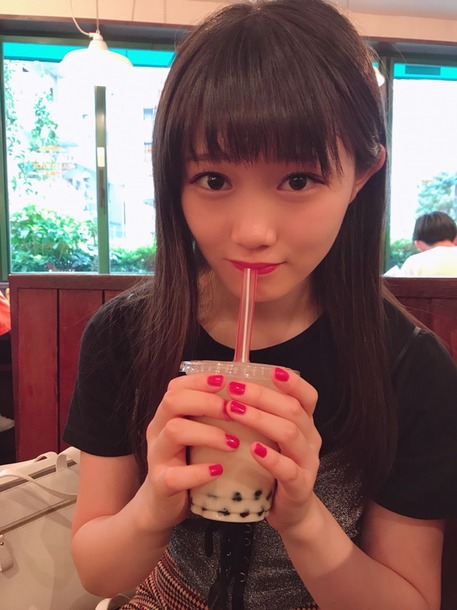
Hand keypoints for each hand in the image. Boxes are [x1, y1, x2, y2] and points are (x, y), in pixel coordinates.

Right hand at [142, 372, 236, 529]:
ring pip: (174, 431)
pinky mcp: (161, 485)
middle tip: (232, 411)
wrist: (160, 507)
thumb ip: (208, 417)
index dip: (199, 380)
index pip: (176, 387)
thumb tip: (243, 395)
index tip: (224, 380)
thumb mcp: (194, 436)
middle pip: (172, 401)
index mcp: (166, 416)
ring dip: (208, 433)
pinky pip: (176, 475)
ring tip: (233, 443)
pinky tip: (218, 470)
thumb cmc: (186, 465)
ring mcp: (157, 457)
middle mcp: (158, 431)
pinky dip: (199, 471)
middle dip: (206, 401)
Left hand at [225, 367, 320, 532]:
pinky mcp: (300, 486)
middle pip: (292, 409)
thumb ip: (261, 415)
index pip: (307, 396)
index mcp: (305, 423)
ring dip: (260, 419)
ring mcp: (308, 462)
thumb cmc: (275, 468)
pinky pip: (288, 469)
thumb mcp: (272, 438)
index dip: (293, 382)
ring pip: (289, 433)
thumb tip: (231, 384)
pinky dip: (271, 458)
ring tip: (234, 410)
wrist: (290, 512)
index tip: (272, 370)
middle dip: (261, 396)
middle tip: (233, 388)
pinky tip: (253, 450)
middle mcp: (310, 439)